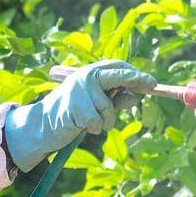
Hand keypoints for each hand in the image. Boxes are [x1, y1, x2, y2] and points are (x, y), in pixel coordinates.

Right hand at [3, 59, 156, 172]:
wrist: (43, 125)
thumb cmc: (72, 115)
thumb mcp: (96, 106)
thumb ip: (114, 100)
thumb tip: (135, 97)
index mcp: (90, 73)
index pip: (117, 67)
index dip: (135, 74)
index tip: (151, 82)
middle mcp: (86, 77)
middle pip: (118, 76)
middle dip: (137, 79)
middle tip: (153, 84)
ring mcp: (80, 91)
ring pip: (109, 109)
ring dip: (105, 122)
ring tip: (90, 124)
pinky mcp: (76, 107)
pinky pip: (98, 123)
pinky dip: (93, 129)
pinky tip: (80, 127)